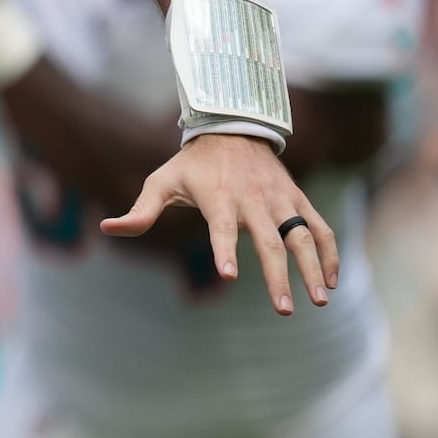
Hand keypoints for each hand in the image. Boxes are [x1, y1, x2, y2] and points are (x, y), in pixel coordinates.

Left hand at [101, 133, 338, 315]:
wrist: (232, 127)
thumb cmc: (193, 164)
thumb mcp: (161, 181)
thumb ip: (140, 211)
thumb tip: (107, 228)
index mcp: (219, 197)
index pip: (221, 227)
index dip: (224, 249)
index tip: (228, 275)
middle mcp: (252, 199)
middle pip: (269, 241)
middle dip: (278, 276)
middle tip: (284, 310)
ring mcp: (279, 199)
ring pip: (301, 236)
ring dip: (312, 268)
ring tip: (318, 300)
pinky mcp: (297, 199)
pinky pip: (320, 227)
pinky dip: (329, 252)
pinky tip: (330, 280)